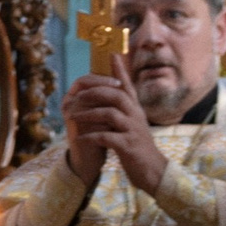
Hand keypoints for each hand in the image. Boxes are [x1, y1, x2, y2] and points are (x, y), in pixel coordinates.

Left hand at [63, 63, 166, 194]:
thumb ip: (123, 111)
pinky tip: (80, 139)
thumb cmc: (138, 148)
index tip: (111, 53)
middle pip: (116, 95)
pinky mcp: (128, 146)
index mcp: (136, 110)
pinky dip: (91, 137)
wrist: (153, 172)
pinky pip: (106, 137)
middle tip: (76, 95)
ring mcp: (133, 131)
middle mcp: (136, 116)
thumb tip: (110, 97)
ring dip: (89, 114)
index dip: (119, 70)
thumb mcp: (132, 125)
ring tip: (72, 117)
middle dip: (94, 92)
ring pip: (110, 114)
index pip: (127, 85)